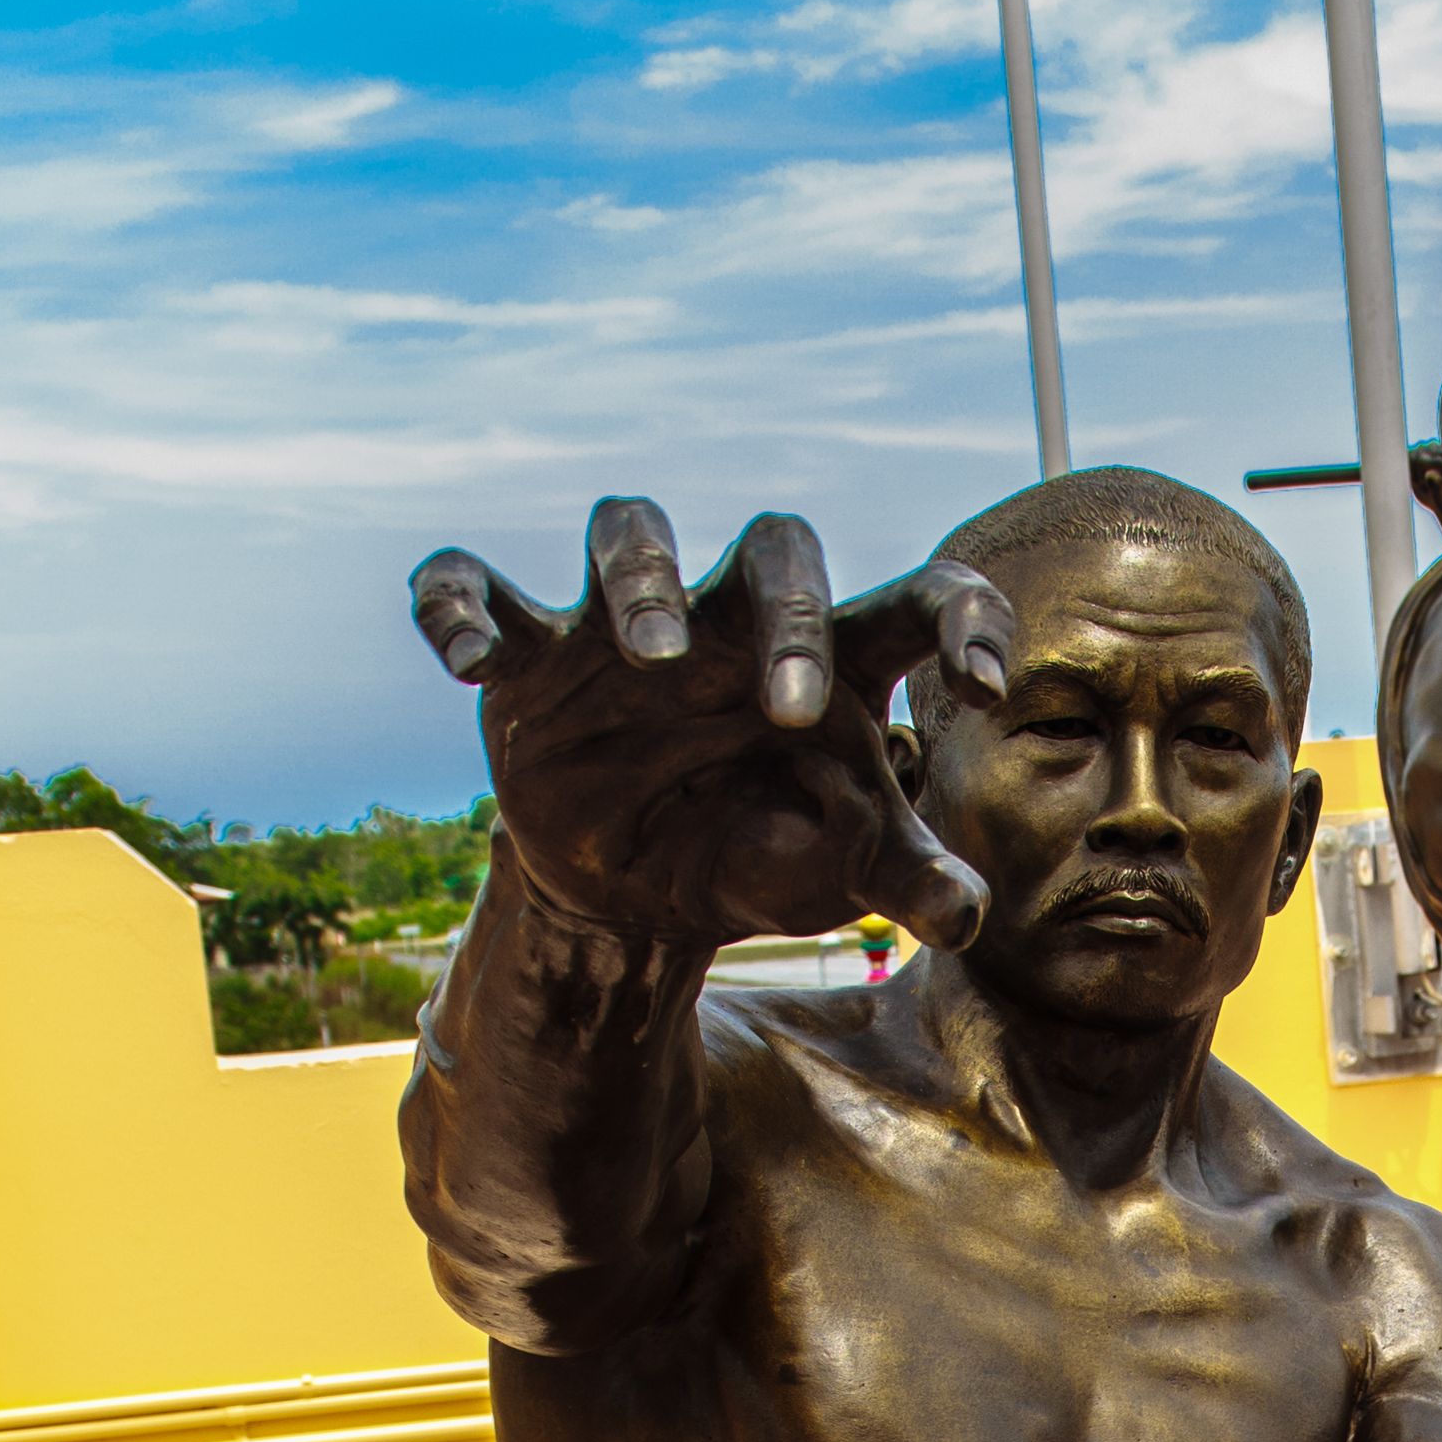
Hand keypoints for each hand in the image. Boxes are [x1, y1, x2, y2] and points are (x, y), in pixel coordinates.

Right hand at [410, 499, 1012, 953]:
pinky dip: (458, 606)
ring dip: (641, 580)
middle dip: (790, 616)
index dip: (961, 619)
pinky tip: (468, 662)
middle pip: (774, 549)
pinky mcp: (530, 653)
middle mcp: (728, 619)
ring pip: (628, 529)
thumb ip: (905, 878)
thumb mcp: (837, 871)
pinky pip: (474, 585)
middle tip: (795, 712)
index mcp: (829, 659)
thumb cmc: (759, 853)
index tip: (984, 689)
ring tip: (652, 663)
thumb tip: (969, 913)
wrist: (638, 895)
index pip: (916, 598)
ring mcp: (622, 625)